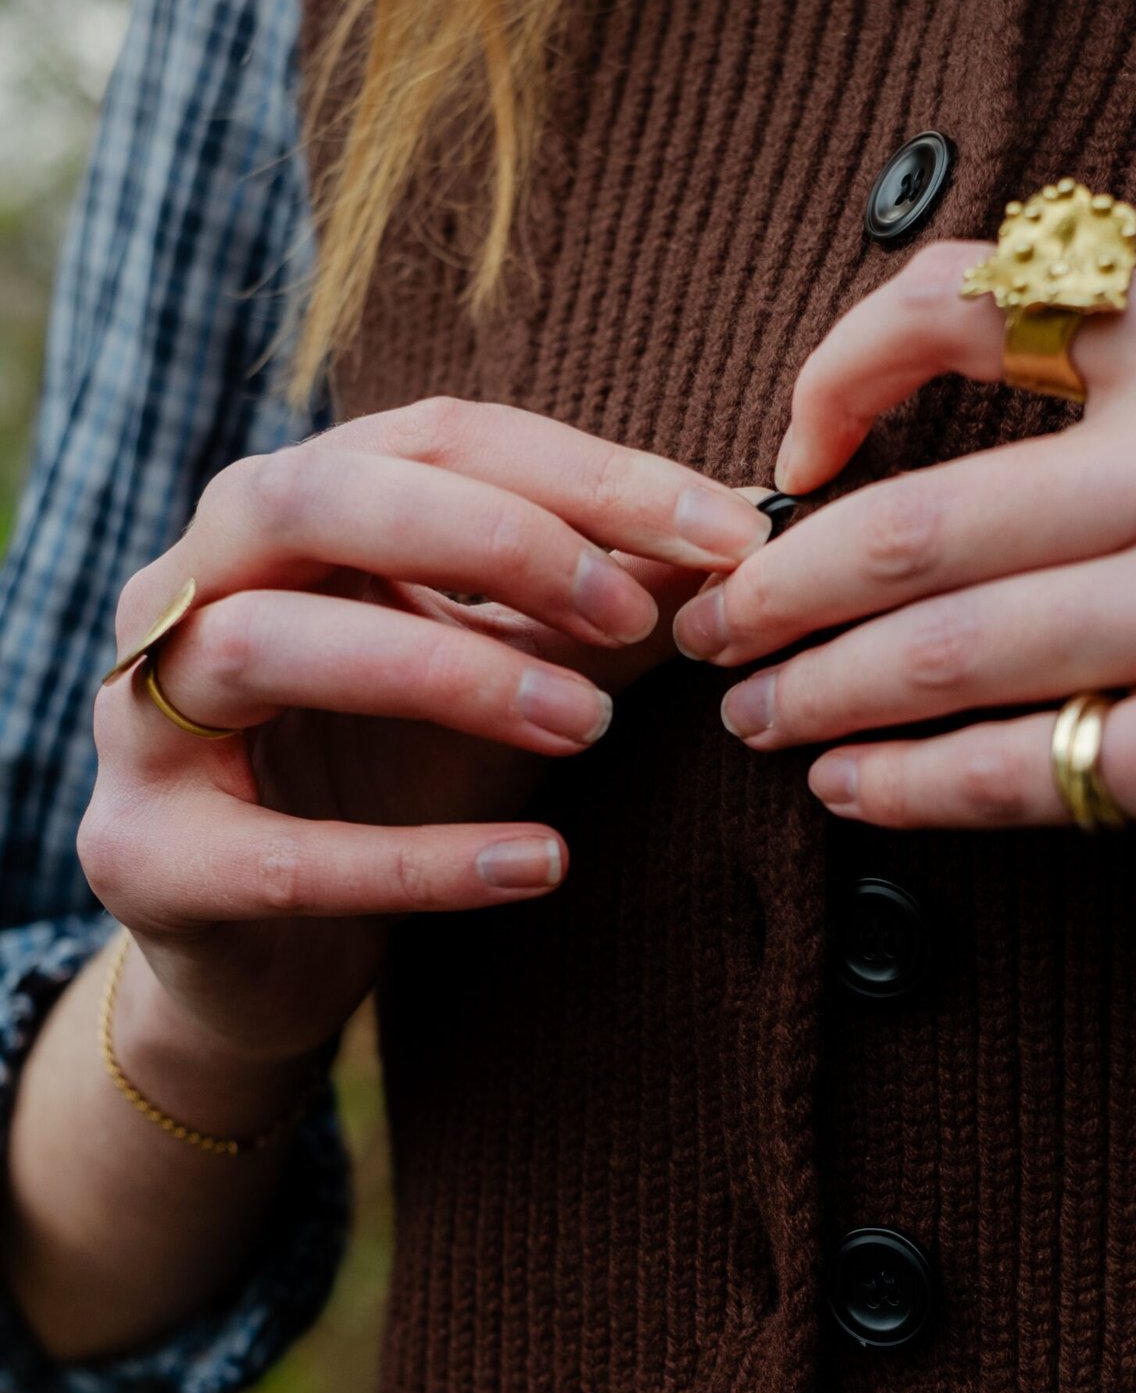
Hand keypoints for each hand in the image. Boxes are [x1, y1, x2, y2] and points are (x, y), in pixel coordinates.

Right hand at [83, 398, 770, 1069]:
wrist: (264, 953)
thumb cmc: (381, 785)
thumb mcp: (499, 681)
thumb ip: (591, 618)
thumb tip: (734, 556)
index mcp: (283, 519)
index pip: (428, 438)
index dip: (584, 473)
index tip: (727, 532)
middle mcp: (188, 590)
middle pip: (317, 499)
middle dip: (494, 539)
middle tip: (639, 612)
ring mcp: (144, 722)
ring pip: (268, 647)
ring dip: (449, 675)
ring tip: (590, 726)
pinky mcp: (148, 858)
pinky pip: (281, 855)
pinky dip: (419, 861)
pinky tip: (542, 864)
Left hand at [681, 241, 1135, 964]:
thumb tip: (965, 491)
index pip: (987, 297)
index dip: (843, 367)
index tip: (786, 453)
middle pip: (923, 513)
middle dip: (779, 586)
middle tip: (708, 630)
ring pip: (948, 647)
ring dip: (815, 694)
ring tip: (755, 720)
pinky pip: (1020, 771)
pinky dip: (909, 787)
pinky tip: (853, 790)